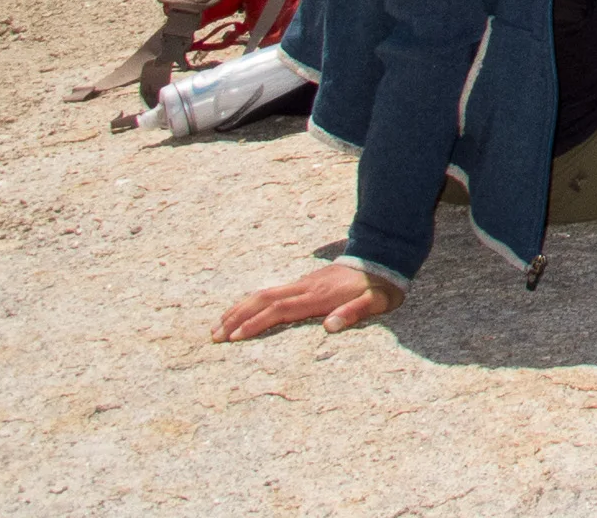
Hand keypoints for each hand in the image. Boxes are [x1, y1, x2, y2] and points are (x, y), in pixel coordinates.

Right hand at [213, 262, 401, 341]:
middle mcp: (306, 287)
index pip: (281, 310)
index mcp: (319, 296)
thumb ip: (354, 312)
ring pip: (263, 294)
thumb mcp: (376, 302)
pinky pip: (270, 292)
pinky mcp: (303, 283)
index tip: (236, 337)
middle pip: (263, 300)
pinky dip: (250, 302)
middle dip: (237, 317)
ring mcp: (303, 283)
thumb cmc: (378, 287)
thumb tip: (329, 327)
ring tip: (217, 326)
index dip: (257, 323)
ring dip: (239, 309)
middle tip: (214, 336)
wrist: (382, 260)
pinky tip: (240, 312)